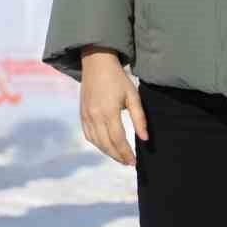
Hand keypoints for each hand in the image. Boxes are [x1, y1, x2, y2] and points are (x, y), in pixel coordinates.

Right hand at [79, 46, 146, 166]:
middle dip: (118, 156)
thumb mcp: (133, 96)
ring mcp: (86, 115)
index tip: (134, 162)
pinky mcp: (82, 113)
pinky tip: (106, 146)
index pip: (118, 139)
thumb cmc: (118, 79)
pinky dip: (97, 144)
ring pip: (96, 141)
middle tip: (129, 163)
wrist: (96, 63)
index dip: (126, 153)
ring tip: (119, 157)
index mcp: (108, 111)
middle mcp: (95, 116)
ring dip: (107, 152)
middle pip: (106, 144)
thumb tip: (144, 139)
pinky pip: (88, 134)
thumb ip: (139, 118)